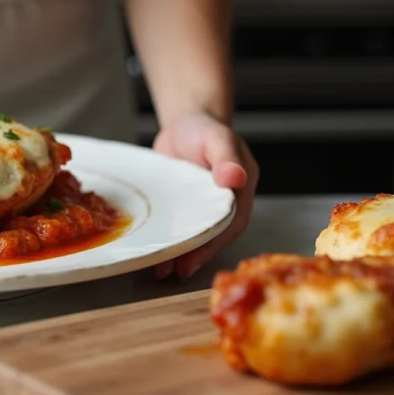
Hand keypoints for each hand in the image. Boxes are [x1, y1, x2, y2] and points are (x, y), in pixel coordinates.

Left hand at [150, 112, 258, 278]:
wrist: (184, 123)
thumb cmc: (204, 129)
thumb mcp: (217, 138)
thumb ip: (226, 157)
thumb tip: (235, 177)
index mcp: (240, 191)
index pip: (231, 222)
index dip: (216, 240)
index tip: (199, 254)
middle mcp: (224, 205)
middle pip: (214, 235)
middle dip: (197, 255)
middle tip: (179, 269)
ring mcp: (202, 208)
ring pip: (195, 236)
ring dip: (181, 255)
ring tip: (163, 271)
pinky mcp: (183, 209)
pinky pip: (178, 228)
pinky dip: (168, 242)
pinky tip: (154, 256)